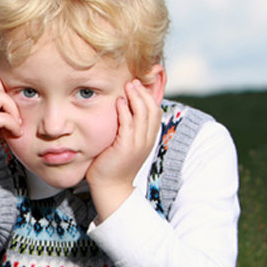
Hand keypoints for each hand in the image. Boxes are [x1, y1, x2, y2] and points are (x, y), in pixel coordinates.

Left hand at [86, 79, 160, 220]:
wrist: (109, 187)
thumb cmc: (112, 163)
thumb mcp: (124, 141)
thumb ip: (126, 126)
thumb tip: (120, 106)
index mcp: (148, 137)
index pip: (156, 110)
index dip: (151, 95)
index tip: (142, 83)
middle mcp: (147, 139)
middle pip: (153, 108)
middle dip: (145, 92)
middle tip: (134, 80)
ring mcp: (139, 144)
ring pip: (144, 113)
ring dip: (136, 97)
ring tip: (129, 84)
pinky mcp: (127, 147)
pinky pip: (129, 124)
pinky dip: (126, 110)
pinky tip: (120, 101)